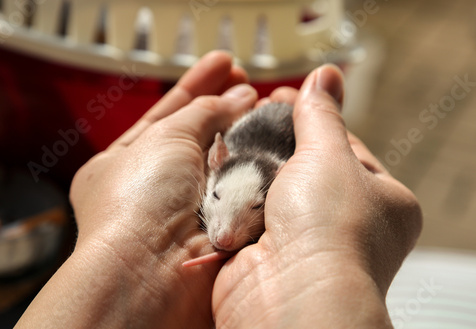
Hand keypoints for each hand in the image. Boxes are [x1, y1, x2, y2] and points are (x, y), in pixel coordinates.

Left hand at [16, 51, 257, 328]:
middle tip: (249, 78)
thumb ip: (203, 111)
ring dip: (244, 130)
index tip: (224, 64)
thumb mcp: (165, 136)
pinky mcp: (220, 224)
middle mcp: (157, 187)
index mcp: (125, 163)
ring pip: (224, 159)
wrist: (154, 271)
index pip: (166, 113)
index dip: (196, 86)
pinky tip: (275, 135)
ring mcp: (190, 207)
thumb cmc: (138, 203)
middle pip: (198, 135)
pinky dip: (258, 161)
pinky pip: (243, 184)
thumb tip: (238, 96)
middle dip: (223, 104)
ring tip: (267, 99)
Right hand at [212, 65, 421, 327]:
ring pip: (274, 186)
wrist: (290, 295)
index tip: (284, 95)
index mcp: (381, 202)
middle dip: (280, 137)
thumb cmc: (329, 230)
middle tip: (257, 108)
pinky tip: (224, 164)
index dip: (315, 118)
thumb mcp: (329, 155)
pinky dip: (238, 189)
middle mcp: (345, 224)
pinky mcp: (267, 249)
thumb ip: (321, 115)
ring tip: (236, 130)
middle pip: (307, 165)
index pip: (345, 147)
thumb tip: (326, 75)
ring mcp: (304, 238)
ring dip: (255, 162)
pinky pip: (251, 208)